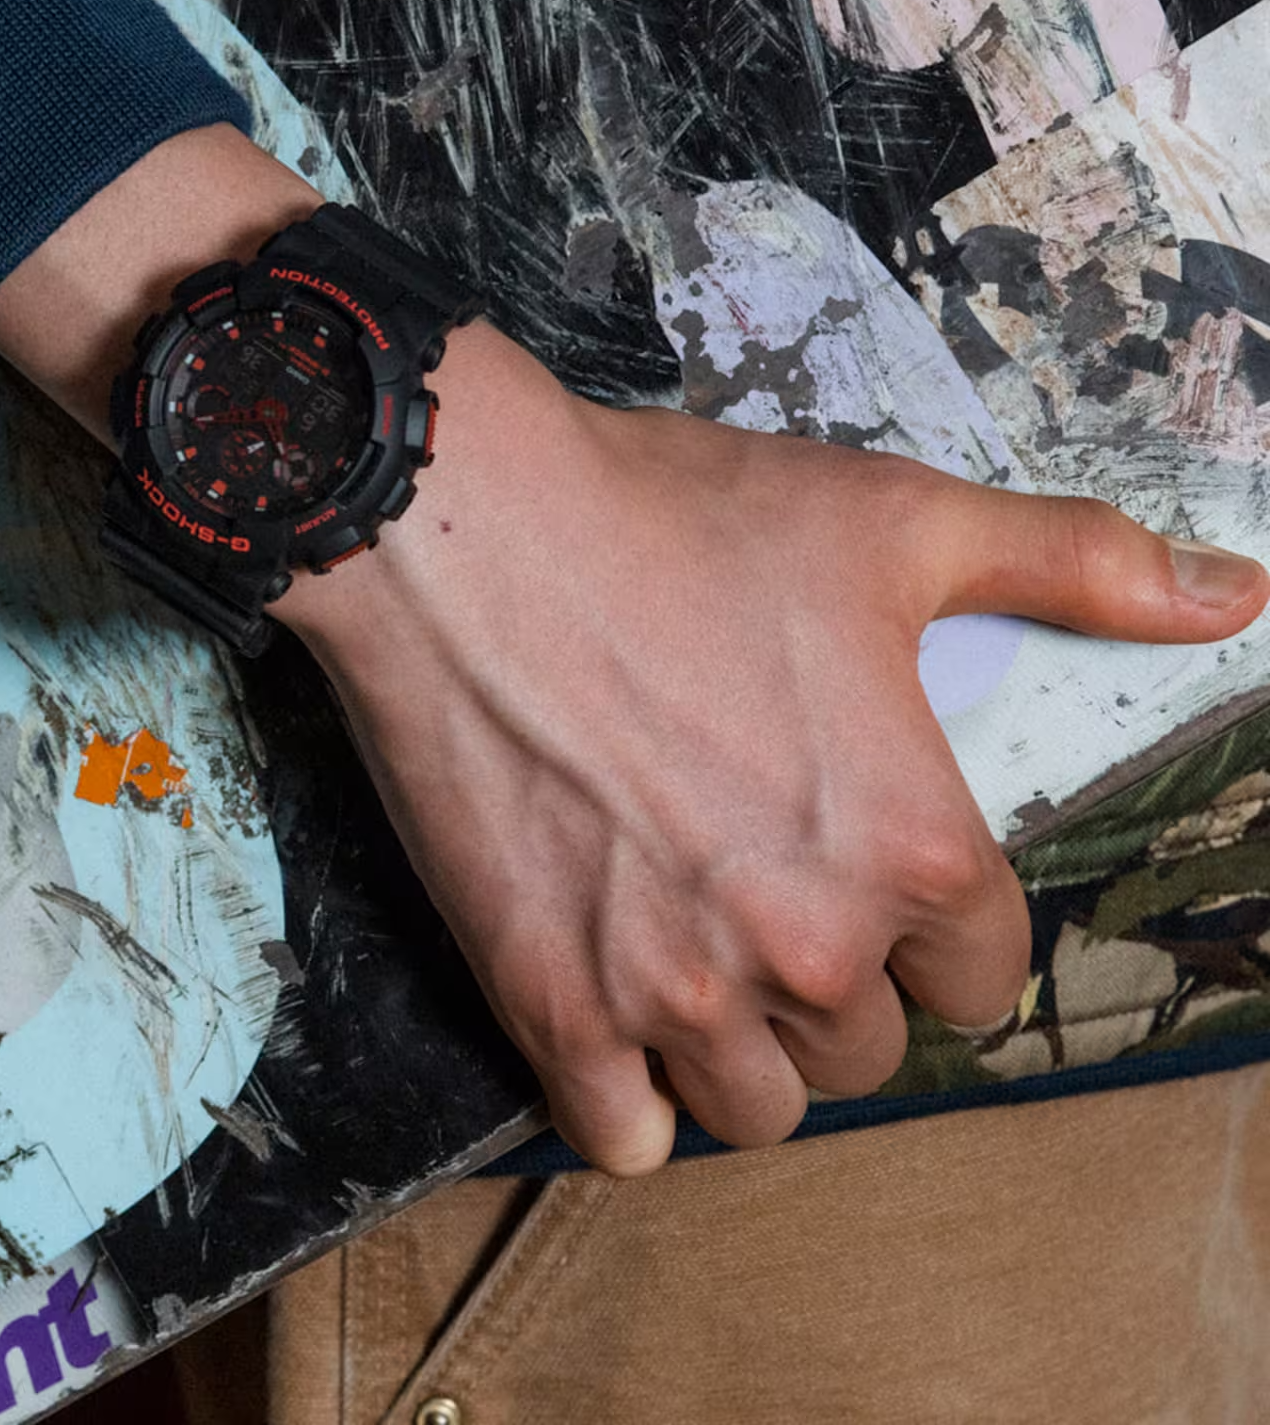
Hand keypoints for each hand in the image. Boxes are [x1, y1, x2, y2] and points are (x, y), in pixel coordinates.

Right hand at [274, 322, 1269, 1174]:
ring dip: (743, 1045)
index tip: (867, 866)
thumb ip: (1072, 565)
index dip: (934, 918)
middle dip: (837, 978)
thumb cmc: (674, 519)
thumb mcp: (892, 520)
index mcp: (911, 846)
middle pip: (871, 1049)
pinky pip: (622, 1138)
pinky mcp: (548, 999)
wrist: (464, 526)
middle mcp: (808, 941)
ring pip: (760, 1107)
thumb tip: (1234, 596)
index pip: (984, 975)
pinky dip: (628, 1099)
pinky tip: (616, 1017)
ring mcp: (672, 984)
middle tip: (764, 882)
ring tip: (696, 949)